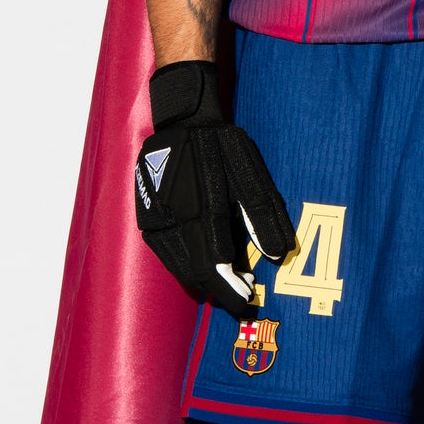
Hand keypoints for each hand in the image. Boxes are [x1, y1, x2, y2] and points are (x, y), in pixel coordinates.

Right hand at [134, 60, 295, 316]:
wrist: (180, 120)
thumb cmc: (220, 143)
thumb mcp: (249, 171)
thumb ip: (263, 214)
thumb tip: (278, 254)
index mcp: (198, 207)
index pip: (214, 266)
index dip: (231, 290)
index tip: (249, 303)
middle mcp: (170, 218)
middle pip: (193, 273)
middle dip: (220, 290)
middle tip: (243, 295)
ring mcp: (153, 219)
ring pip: (177, 266)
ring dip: (202, 280)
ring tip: (229, 282)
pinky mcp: (146, 216)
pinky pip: (165, 254)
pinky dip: (186, 266)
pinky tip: (204, 264)